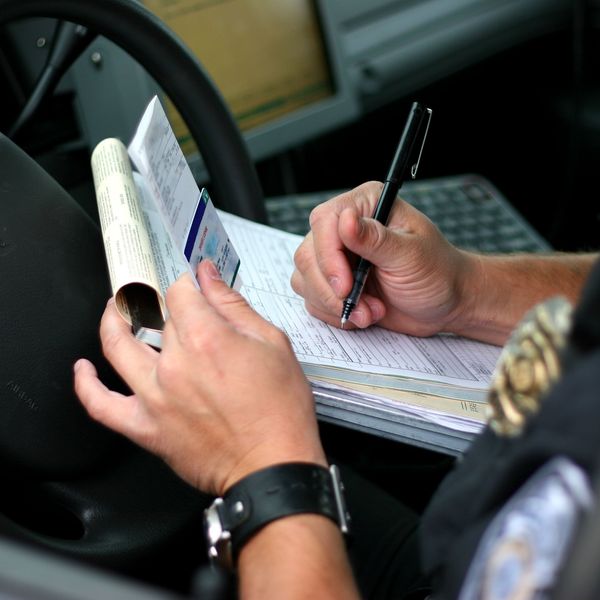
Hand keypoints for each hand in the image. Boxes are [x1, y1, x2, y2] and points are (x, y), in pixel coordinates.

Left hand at [74, 261, 325, 495]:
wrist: (274, 466)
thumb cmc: (280, 410)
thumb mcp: (272, 344)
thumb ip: (234, 306)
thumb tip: (209, 277)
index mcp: (206, 338)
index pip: (179, 292)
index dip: (186, 282)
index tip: (192, 284)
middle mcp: (174, 364)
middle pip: (156, 317)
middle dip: (165, 304)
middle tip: (172, 303)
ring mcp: (154, 397)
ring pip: (116, 347)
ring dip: (111, 321)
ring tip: (114, 311)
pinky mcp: (146, 428)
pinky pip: (101, 406)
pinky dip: (86, 385)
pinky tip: (84, 369)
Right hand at [291, 181, 477, 335]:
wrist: (445, 303)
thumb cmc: (438, 273)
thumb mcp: (411, 256)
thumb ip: (376, 239)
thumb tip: (345, 221)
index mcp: (367, 205)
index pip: (325, 222)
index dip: (328, 256)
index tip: (345, 286)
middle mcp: (346, 227)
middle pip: (308, 254)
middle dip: (331, 288)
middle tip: (361, 306)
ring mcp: (337, 256)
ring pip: (305, 278)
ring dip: (335, 304)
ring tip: (371, 311)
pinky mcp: (334, 281)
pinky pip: (313, 298)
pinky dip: (335, 313)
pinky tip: (364, 314)